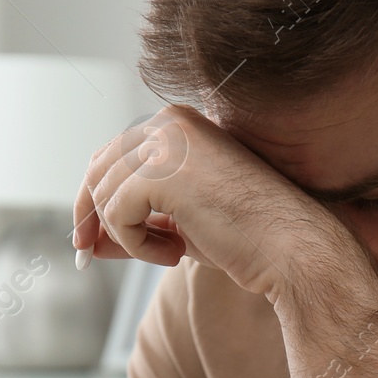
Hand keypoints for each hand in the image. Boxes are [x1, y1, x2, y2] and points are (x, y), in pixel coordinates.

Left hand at [70, 103, 353, 301]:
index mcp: (178, 124)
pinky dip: (135, 244)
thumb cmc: (246, 238)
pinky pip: (116, 213)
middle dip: (92, 217)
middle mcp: (169, 122)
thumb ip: (134, 222)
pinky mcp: (162, 170)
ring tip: (169, 252)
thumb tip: (86, 241)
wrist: (291, 247)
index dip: (95, 200)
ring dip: (126, 235)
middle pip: (98, 169)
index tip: (91, 242)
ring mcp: (166, 141)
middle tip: (94, 255)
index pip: (112, 155)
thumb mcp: (178, 225)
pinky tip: (173, 254)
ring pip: (103, 193)